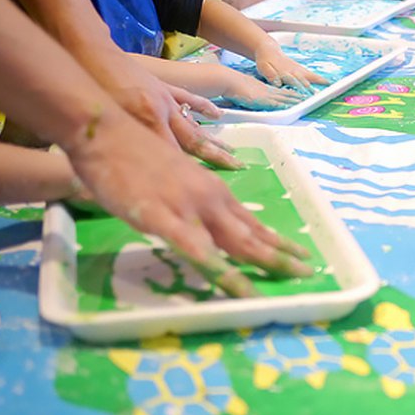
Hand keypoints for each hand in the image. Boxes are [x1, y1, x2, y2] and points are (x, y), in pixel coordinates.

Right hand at [63, 108, 313, 297]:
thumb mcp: (173, 179)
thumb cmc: (133, 154)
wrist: (106, 130)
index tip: (299, 253)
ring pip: (234, 243)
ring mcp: (189, 207)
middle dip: (281, 255)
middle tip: (308, 271)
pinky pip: (196, 250)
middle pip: (252, 234)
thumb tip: (198, 221)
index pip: (252, 222)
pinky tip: (234, 284)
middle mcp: (210, 199)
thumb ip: (189, 200)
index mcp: (212, 191)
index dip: (276, 240)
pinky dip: (219, 270)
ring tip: (288, 281)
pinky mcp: (163, 217)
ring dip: (262, 263)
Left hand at [99, 58, 242, 168]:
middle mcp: (163, 114)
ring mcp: (165, 99)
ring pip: (194, 123)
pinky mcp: (162, 87)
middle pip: (194, 141)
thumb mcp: (100, 126)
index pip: (173, 157)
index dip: (191, 174)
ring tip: (232, 152)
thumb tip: (116, 179)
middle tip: (238, 167)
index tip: (207, 188)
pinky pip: (188, 99)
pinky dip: (204, 108)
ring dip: (213, 139)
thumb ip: (119, 150)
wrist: (90, 55)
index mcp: (148, 124)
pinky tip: (216, 115)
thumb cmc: (90, 91)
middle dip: (216, 157)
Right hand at [220, 67, 307, 110]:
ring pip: (284, 98)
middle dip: (297, 96)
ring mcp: (265, 95)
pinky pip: (276, 103)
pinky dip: (284, 105)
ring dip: (294, 100)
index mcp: (264, 89)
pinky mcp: (262, 99)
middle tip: (307, 98)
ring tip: (304, 102)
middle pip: (285, 94)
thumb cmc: (233, 86)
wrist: (229, 80)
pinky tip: (291, 106)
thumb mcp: (245, 90)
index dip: (290, 93)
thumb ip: (250, 95)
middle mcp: (267, 91)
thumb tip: (249, 97)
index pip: (280, 92)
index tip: (298, 95)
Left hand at [253, 40, 327, 92]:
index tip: (304, 99)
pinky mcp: (302, 70)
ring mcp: (299, 71)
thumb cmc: (265, 61)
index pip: (293, 84)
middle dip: (310, 92)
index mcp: (284, 73)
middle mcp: (294, 72)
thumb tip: (277, 83)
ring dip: (318, 86)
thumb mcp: (263, 67)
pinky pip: (313, 76)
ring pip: (311, 79)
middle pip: (304, 84)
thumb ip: (270, 75)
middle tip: (317, 100)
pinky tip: (329, 83)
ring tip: (327, 93)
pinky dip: (321, 80)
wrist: (269, 50)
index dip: (298, 92)